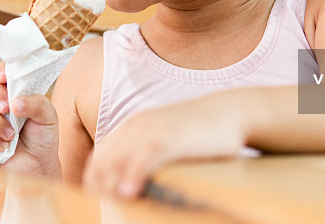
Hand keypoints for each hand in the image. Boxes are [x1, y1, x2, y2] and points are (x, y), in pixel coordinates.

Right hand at [0, 62, 61, 176]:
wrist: (38, 168)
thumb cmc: (43, 138)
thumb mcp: (49, 117)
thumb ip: (37, 103)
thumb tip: (14, 102)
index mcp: (17, 92)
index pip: (5, 72)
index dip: (2, 71)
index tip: (4, 78)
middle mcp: (1, 103)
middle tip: (7, 109)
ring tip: (12, 136)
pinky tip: (4, 147)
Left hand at [82, 93, 246, 198]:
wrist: (230, 111)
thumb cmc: (199, 133)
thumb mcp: (164, 141)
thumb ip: (145, 159)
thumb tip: (132, 190)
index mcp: (130, 128)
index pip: (97, 160)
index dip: (93, 184)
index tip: (101, 205)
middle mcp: (134, 127)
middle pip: (102, 164)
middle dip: (100, 191)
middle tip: (108, 211)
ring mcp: (150, 130)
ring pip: (116, 162)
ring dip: (110, 188)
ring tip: (113, 209)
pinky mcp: (169, 137)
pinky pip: (143, 158)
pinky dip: (132, 177)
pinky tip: (129, 194)